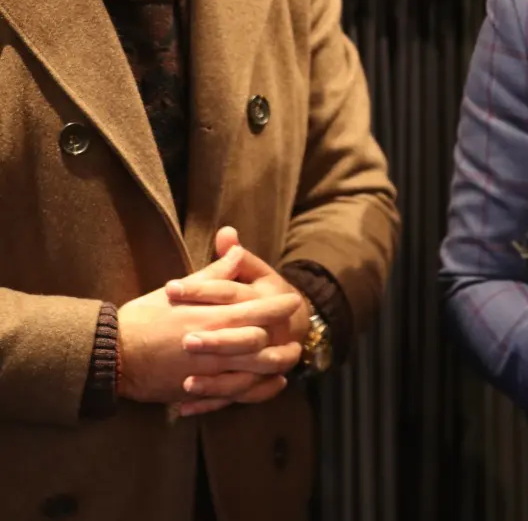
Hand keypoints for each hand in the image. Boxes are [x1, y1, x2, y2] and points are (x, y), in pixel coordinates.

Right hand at [116, 247, 304, 409]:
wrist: (111, 354)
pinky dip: (257, 390)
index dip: (279, 306)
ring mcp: (206, 371)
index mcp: (211, 316)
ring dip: (275, 366)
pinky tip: (270, 383)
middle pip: (261, 343)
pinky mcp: (196, 390)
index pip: (257, 310)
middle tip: (298, 333)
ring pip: (253, 371)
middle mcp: (214, 345)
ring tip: (290, 358)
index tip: (294, 300)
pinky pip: (235, 394)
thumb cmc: (144, 317)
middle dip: (284, 338)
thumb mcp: (181, 290)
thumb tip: (238, 249)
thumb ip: (215, 273)